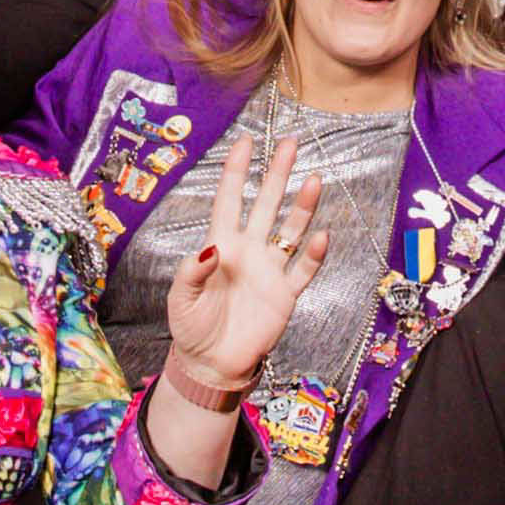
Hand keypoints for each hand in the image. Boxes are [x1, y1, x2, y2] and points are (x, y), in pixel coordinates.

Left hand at [155, 127, 334, 407]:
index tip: (244, 141)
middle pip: (266, 204)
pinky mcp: (285, 294)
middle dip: (277, 174)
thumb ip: (193, 272)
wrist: (211, 363)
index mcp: (221, 245)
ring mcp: (269, 270)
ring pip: (290, 230)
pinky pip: (303, 270)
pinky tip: (323, 236)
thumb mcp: (182, 299)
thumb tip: (211, 250)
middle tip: (290, 143)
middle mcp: (249, 250)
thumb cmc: (191, 326)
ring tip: (315, 179)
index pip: (229, 199)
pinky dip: (314, 255)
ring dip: (302, 206)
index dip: (236, 170)